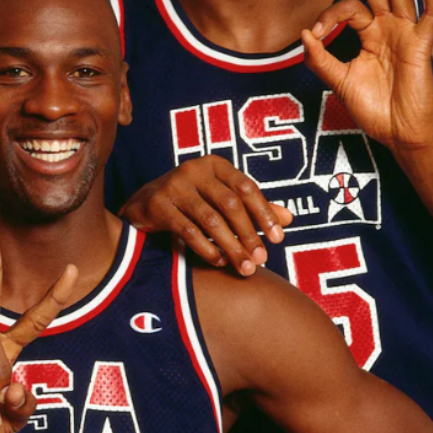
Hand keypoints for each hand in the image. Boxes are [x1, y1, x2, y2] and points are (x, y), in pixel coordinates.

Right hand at [118, 155, 291, 274]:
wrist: (144, 204)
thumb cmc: (192, 201)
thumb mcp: (221, 198)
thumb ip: (252, 207)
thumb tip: (288, 218)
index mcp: (214, 164)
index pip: (245, 187)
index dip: (264, 213)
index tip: (278, 238)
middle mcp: (193, 169)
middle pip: (229, 204)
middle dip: (249, 234)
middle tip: (262, 260)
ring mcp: (173, 186)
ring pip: (210, 220)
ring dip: (231, 246)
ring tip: (245, 268)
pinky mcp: (158, 205)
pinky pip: (188, 231)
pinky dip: (207, 248)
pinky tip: (220, 262)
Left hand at [301, 0, 432, 152]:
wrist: (399, 135)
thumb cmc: (374, 110)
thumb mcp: (340, 82)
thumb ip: (321, 59)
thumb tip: (304, 32)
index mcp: (369, 35)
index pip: (349, 9)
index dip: (329, 15)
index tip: (315, 33)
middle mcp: (388, 28)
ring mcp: (406, 34)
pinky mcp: (422, 46)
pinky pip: (429, 15)